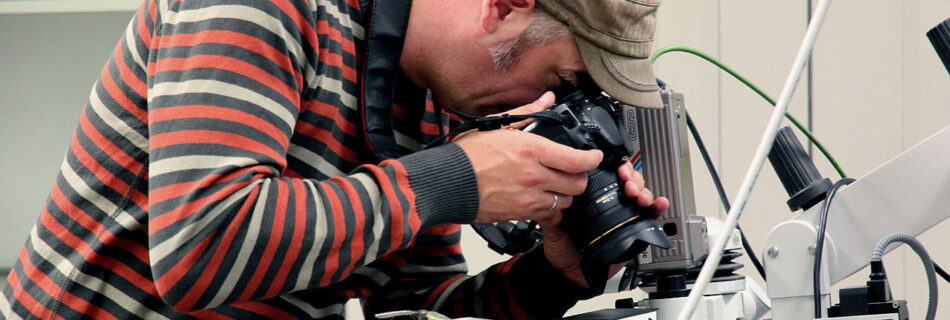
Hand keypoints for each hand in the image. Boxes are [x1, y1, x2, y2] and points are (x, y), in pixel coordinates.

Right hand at [452, 92, 602, 223]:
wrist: (447, 183)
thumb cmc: (467, 155)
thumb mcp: (498, 126)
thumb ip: (527, 112)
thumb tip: (547, 99)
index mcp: (531, 150)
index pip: (577, 160)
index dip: (593, 159)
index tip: (594, 156)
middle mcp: (534, 176)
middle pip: (577, 184)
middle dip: (580, 178)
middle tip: (573, 172)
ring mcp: (529, 198)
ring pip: (565, 201)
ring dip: (564, 194)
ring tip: (554, 185)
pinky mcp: (521, 214)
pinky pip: (548, 214)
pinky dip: (548, 208)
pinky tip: (539, 198)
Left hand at [536, 161, 668, 288]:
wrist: (571, 273)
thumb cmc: (563, 248)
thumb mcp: (555, 226)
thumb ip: (553, 212)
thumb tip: (554, 196)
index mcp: (594, 197)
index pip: (611, 173)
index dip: (618, 167)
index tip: (618, 169)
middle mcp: (612, 203)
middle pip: (630, 181)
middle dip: (632, 178)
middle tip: (628, 184)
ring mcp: (625, 215)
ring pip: (642, 195)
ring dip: (644, 191)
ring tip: (638, 196)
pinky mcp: (636, 230)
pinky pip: (651, 217)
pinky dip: (658, 208)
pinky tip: (659, 203)